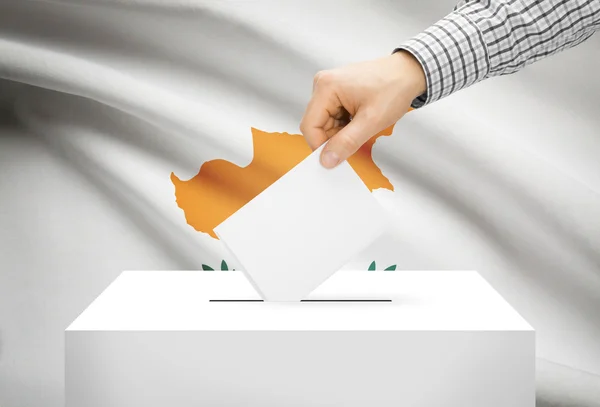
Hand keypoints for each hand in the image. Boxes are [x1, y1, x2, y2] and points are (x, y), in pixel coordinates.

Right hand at [299, 51, 426, 167]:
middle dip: (333, 139)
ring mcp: (329, 88)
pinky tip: (360, 121)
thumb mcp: (371, 121)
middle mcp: (323, 84)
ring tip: (362, 126)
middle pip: (316, 125)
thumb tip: (326, 159)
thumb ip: (347, 142)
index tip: (334, 158)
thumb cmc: (394, 88)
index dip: (320, 146)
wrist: (409, 73)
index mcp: (326, 87)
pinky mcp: (336, 92)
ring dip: (340, 133)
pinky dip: (344, 126)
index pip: (309, 126)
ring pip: (325, 123)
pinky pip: (333, 117)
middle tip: (356, 141)